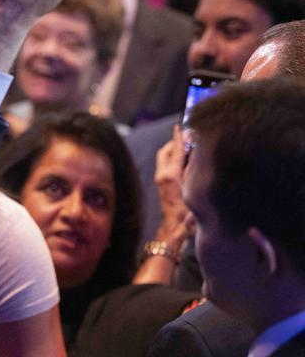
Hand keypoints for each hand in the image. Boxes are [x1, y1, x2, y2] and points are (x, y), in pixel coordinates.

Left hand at [154, 124, 190, 246]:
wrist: (174, 229)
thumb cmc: (188, 213)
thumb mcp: (195, 189)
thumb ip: (194, 169)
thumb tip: (197, 152)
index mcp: (170, 175)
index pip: (175, 151)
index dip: (179, 138)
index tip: (180, 127)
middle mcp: (162, 175)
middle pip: (164, 151)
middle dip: (174, 143)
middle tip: (187, 138)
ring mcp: (160, 180)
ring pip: (164, 158)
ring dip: (173, 151)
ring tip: (188, 149)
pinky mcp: (161, 185)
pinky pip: (166, 166)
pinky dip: (173, 160)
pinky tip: (186, 163)